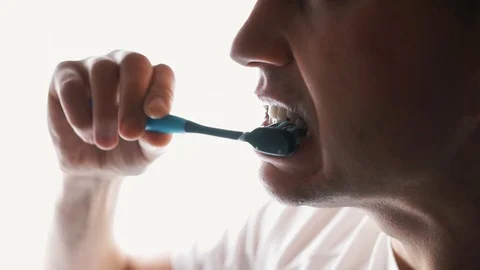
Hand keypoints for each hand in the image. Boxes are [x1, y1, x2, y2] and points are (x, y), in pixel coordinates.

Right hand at [48, 50, 174, 176]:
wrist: (92, 168)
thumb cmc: (127, 152)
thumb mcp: (146, 154)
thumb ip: (156, 142)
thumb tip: (161, 136)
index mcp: (152, 80)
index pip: (163, 74)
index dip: (162, 91)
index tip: (157, 115)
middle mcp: (125, 65)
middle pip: (134, 63)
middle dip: (133, 98)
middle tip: (130, 133)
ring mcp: (95, 65)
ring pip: (102, 72)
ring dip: (105, 113)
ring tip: (106, 144)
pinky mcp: (65, 75)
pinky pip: (71, 86)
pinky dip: (79, 116)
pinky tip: (86, 135)